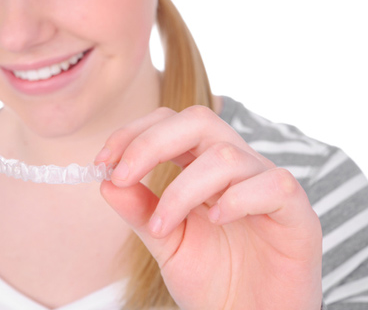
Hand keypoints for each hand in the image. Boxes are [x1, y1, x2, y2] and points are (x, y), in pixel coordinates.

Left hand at [95, 106, 322, 309]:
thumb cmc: (213, 279)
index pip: (170, 124)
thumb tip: (106, 181)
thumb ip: (139, 211)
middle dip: (151, 143)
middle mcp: (236, 167)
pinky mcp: (297, 212)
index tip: (103, 161)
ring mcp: (267, 185)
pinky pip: (273, 185)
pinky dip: (238, 199)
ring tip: (163, 227)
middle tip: (121, 175)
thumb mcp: (165, 242)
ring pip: (226, 156)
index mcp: (203, 167)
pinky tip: (217, 220)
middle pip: (199, 121)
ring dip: (182, 189)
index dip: (135, 133)